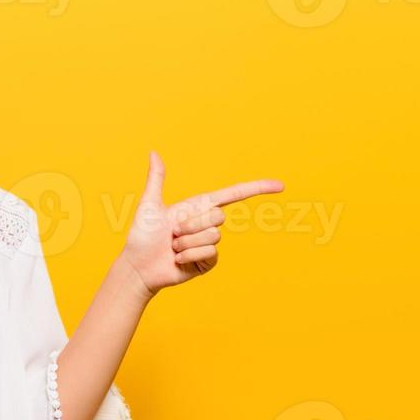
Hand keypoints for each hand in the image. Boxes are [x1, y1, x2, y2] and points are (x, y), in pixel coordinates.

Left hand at [118, 150, 283, 295]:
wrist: (138, 267)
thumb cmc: (142, 236)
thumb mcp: (150, 205)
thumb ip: (156, 179)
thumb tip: (153, 152)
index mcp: (198, 206)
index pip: (234, 194)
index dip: (257, 188)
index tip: (280, 186)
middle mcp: (207, 223)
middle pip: (218, 216)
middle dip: (191, 224)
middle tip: (173, 233)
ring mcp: (209, 243)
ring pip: (212, 236)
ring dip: (187, 242)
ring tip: (173, 247)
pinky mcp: (208, 262)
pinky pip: (209, 253)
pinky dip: (190, 255)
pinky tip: (178, 260)